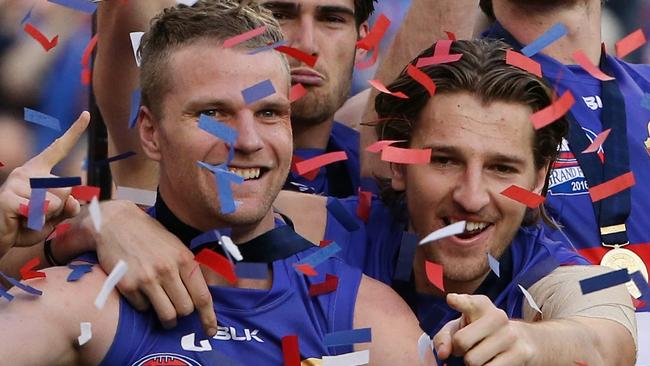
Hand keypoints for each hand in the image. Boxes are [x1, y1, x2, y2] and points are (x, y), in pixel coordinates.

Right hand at [0, 112, 87, 257]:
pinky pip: (39, 210)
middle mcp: (27, 171)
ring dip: (47, 216)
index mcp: (39, 171)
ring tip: (28, 217)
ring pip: (55, 201)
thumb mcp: (55, 216)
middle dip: (60, 207)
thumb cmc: (28, 224)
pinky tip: (19, 219)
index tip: (87, 114)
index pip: (59, 148)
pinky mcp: (8, 196)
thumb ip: (68, 207)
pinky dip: (35, 221)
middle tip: (38, 214)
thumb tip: (73, 201)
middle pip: (67, 187)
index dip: (74, 131)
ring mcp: (16, 182)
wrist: (2, 237)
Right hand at [92, 200, 216, 336]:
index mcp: (184, 259)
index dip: (208, 317)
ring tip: (165, 316)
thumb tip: (199, 295)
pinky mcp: (127, 285)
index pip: (202, 296)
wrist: (116, 223)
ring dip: (167, 319)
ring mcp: (147, 278)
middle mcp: (167, 270)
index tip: (210, 330)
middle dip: (183, 313)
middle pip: (185, 309)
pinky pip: (143, 309)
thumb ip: (188, 268)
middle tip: (178, 310)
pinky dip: (145, 306)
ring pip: (166, 315)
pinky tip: (143, 294)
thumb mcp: (177, 246)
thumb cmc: (149, 235)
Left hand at [433, 294, 534, 365]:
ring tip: (480, 355)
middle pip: (461, 341)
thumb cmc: (478, 333)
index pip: (469, 302)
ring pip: (473, 361)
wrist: (520, 341)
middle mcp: (498, 317)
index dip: (459, 302)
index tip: (451, 299)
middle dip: (458, 350)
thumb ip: (444, 337)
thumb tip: (443, 354)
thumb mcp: (459, 329)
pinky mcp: (521, 354)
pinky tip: (489, 362)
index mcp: (480, 306)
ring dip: (471, 363)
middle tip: (465, 348)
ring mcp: (510, 335)